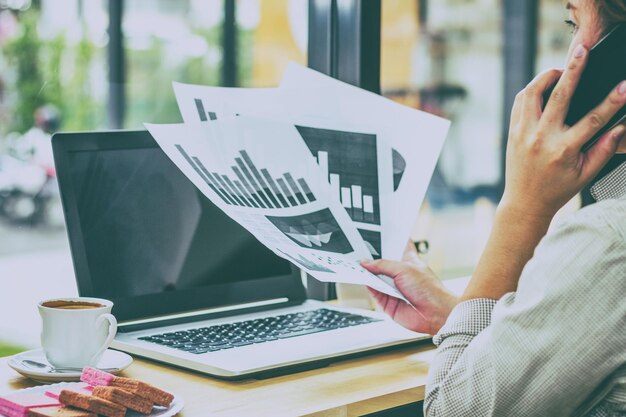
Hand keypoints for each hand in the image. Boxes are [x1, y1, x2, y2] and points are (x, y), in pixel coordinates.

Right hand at [361, 242, 458, 334]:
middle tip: (358, 249)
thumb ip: (383, 265)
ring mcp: (393, 287)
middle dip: (370, 257)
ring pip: (375, 278)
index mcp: (407, 260)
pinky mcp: (387, 301)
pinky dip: (367, 286)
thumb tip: (365, 263)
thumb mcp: (404, 269)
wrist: (435, 314)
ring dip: (367, 272)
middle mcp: (399, 274)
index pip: (397, 246)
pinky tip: (362, 278)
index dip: (387, 240)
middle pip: (381, 262)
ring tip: (355, 262)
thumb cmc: (429, 290)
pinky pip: (374, 292)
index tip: (374, 233)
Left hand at [503, 44, 625, 219]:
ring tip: (561, 69)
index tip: (625, 86)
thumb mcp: (585, 174)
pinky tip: (544, 86)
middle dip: (574, 69)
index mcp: (563, 150)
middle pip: (560, 95)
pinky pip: (520, 102)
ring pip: (532, 93)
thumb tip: (620, 127)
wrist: (524, 203)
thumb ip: (603, 150)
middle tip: (583, 49)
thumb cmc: (557, 190)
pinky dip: (531, 89)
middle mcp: (541, 138)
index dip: (613, 101)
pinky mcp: (512, 132)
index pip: (593, 119)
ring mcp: (524, 133)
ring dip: (546, 76)